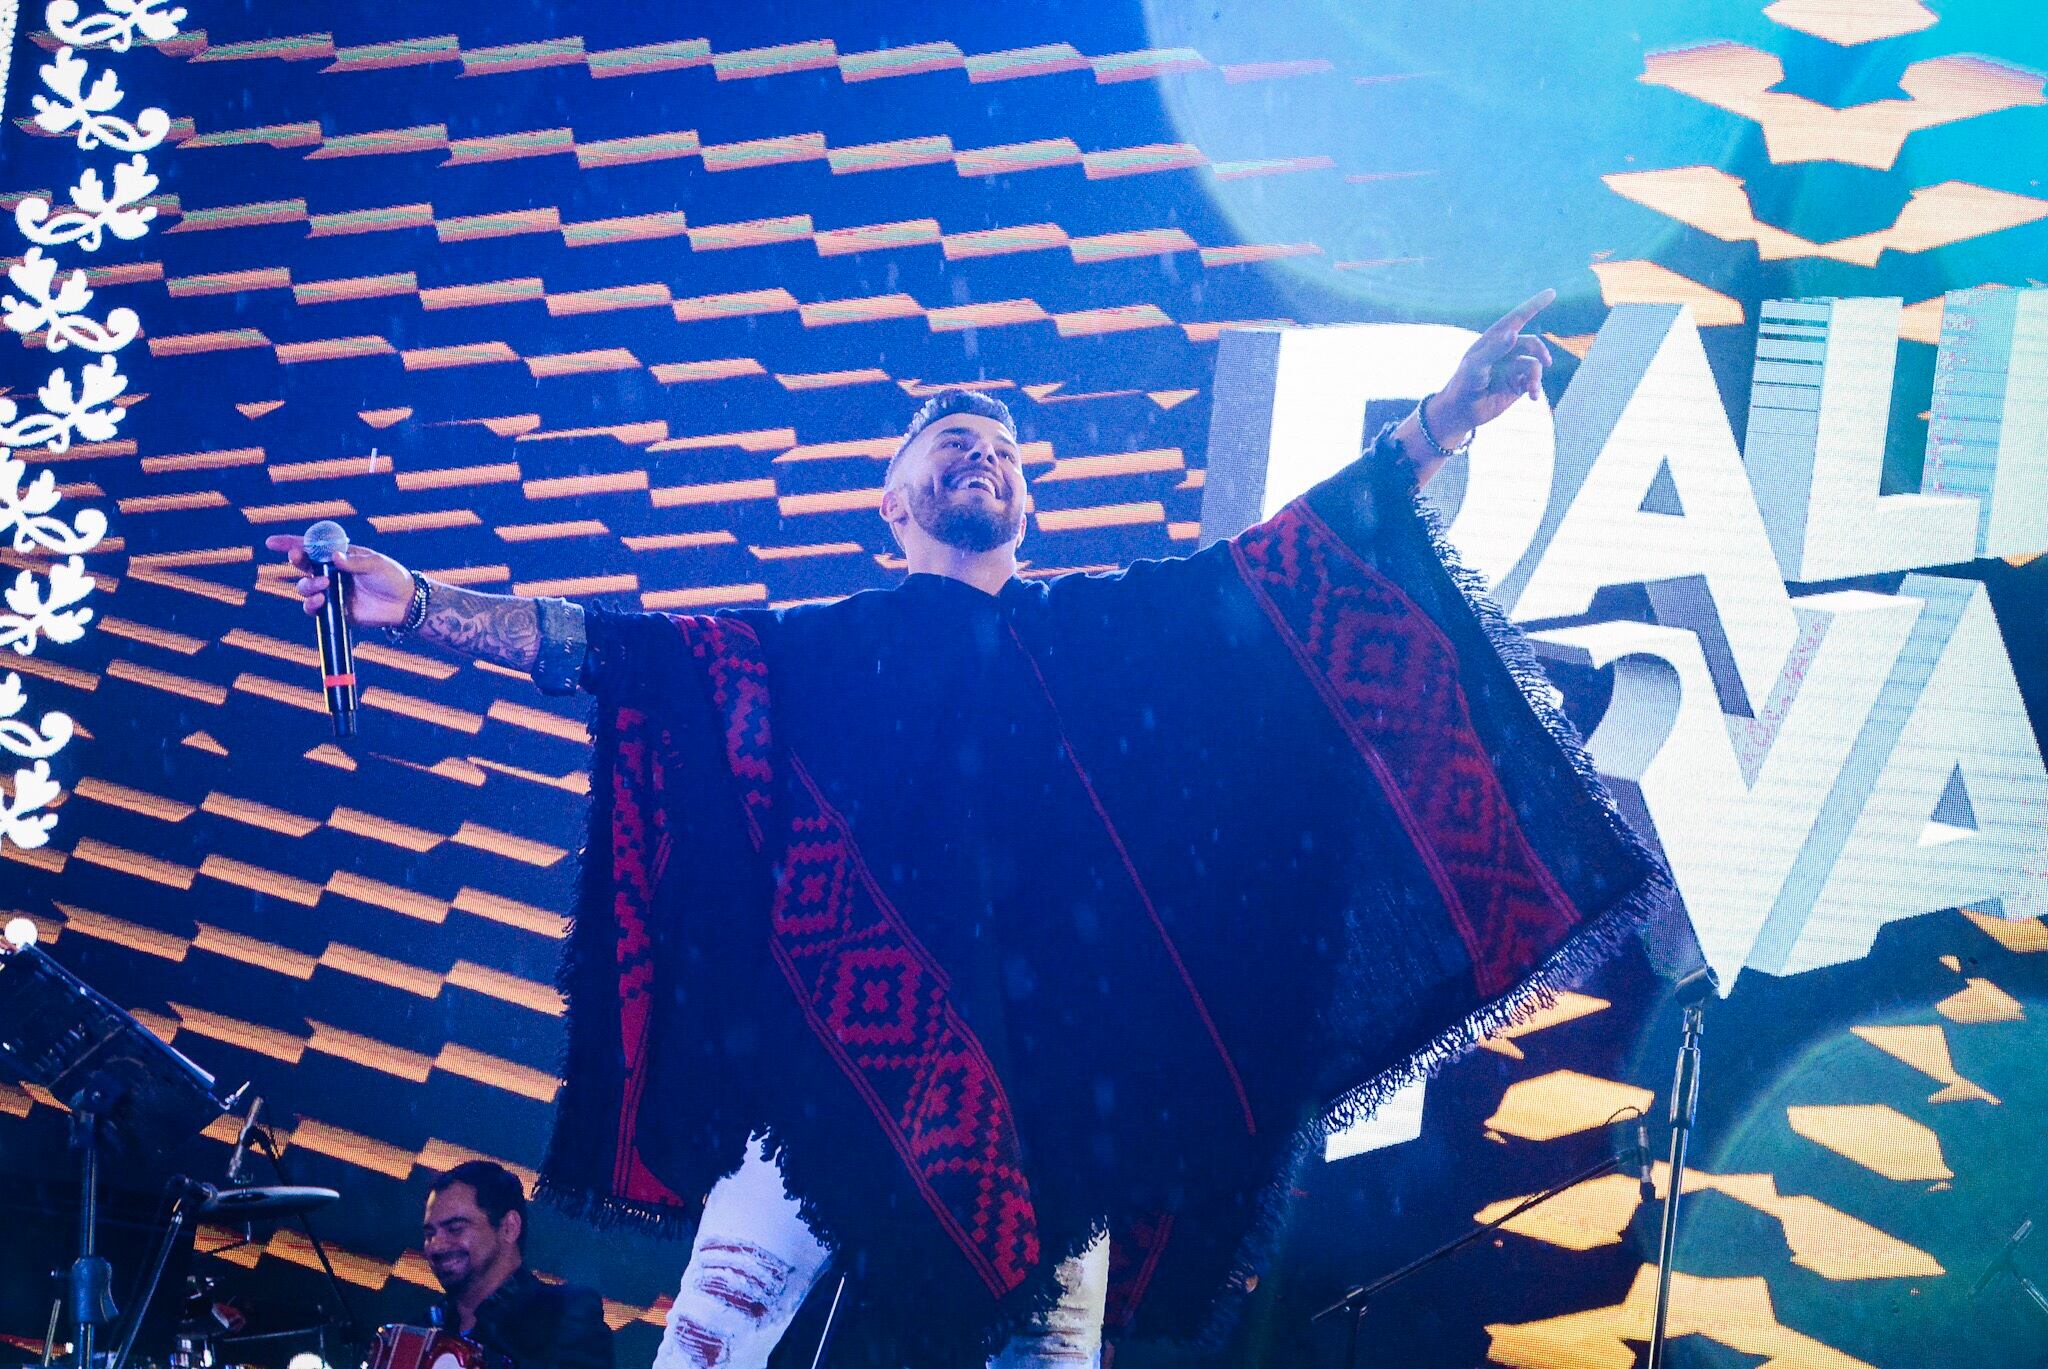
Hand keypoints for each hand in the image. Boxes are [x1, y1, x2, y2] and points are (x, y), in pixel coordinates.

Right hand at [264, 533, 413, 626]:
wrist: (404, 604)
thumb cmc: (393, 578)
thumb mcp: (377, 565)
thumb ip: (356, 562)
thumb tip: (334, 557)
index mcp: (339, 556)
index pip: (312, 547)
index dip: (290, 543)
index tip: (272, 542)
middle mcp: (331, 572)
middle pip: (303, 566)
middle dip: (296, 561)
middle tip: (298, 558)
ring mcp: (331, 591)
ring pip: (304, 587)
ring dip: (308, 585)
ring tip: (324, 585)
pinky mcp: (334, 610)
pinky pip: (313, 608)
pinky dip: (311, 605)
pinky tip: (321, 602)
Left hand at [1424, 289, 1556, 448]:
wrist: (1462, 411)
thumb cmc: (1464, 383)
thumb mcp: (1476, 365)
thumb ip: (1495, 349)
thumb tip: (1514, 332)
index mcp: (1494, 340)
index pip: (1517, 318)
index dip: (1534, 305)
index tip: (1552, 292)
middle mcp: (1506, 351)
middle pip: (1531, 343)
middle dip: (1539, 350)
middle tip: (1546, 361)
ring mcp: (1513, 367)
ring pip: (1535, 364)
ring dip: (1536, 376)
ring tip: (1532, 389)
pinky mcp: (1518, 384)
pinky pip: (1534, 380)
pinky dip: (1535, 387)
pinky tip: (1532, 396)